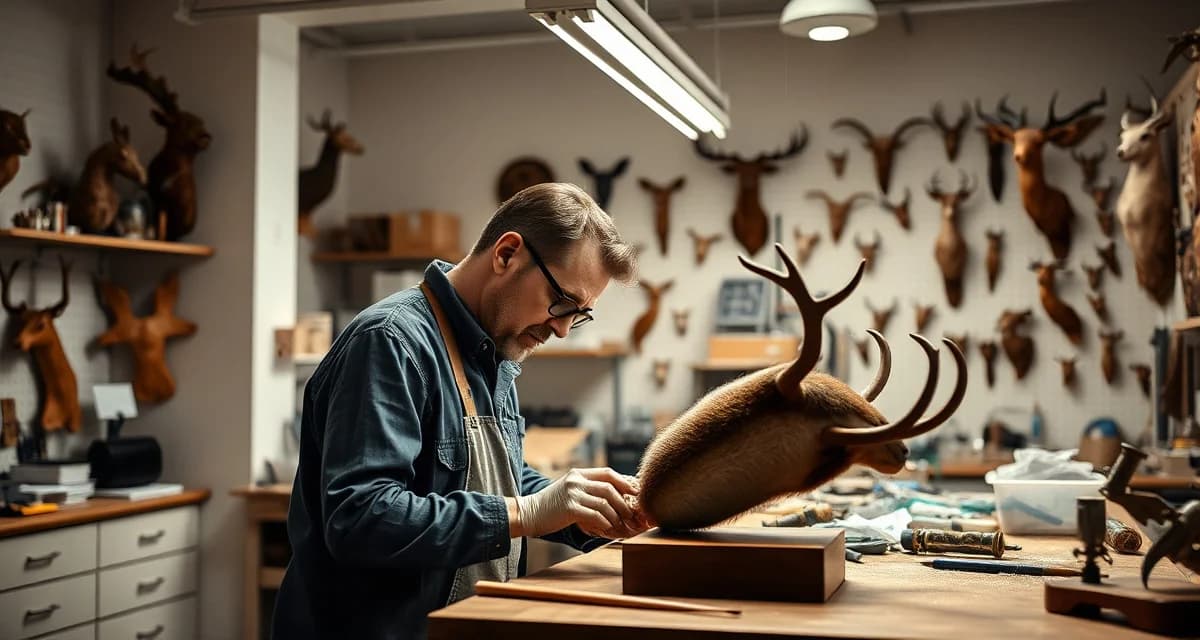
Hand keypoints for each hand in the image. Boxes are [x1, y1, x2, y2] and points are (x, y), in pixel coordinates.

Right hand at [514, 468, 650, 539]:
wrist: (527, 513)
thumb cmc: (550, 506)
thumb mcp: (569, 490)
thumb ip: (586, 489)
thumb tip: (612, 496)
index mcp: (578, 474)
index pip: (608, 473)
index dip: (624, 482)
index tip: (636, 492)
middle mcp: (576, 480)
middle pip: (610, 488)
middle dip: (624, 502)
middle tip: (631, 515)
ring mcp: (572, 493)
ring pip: (605, 503)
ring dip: (616, 516)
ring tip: (620, 525)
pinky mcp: (569, 508)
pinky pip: (595, 515)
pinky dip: (604, 523)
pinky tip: (606, 529)